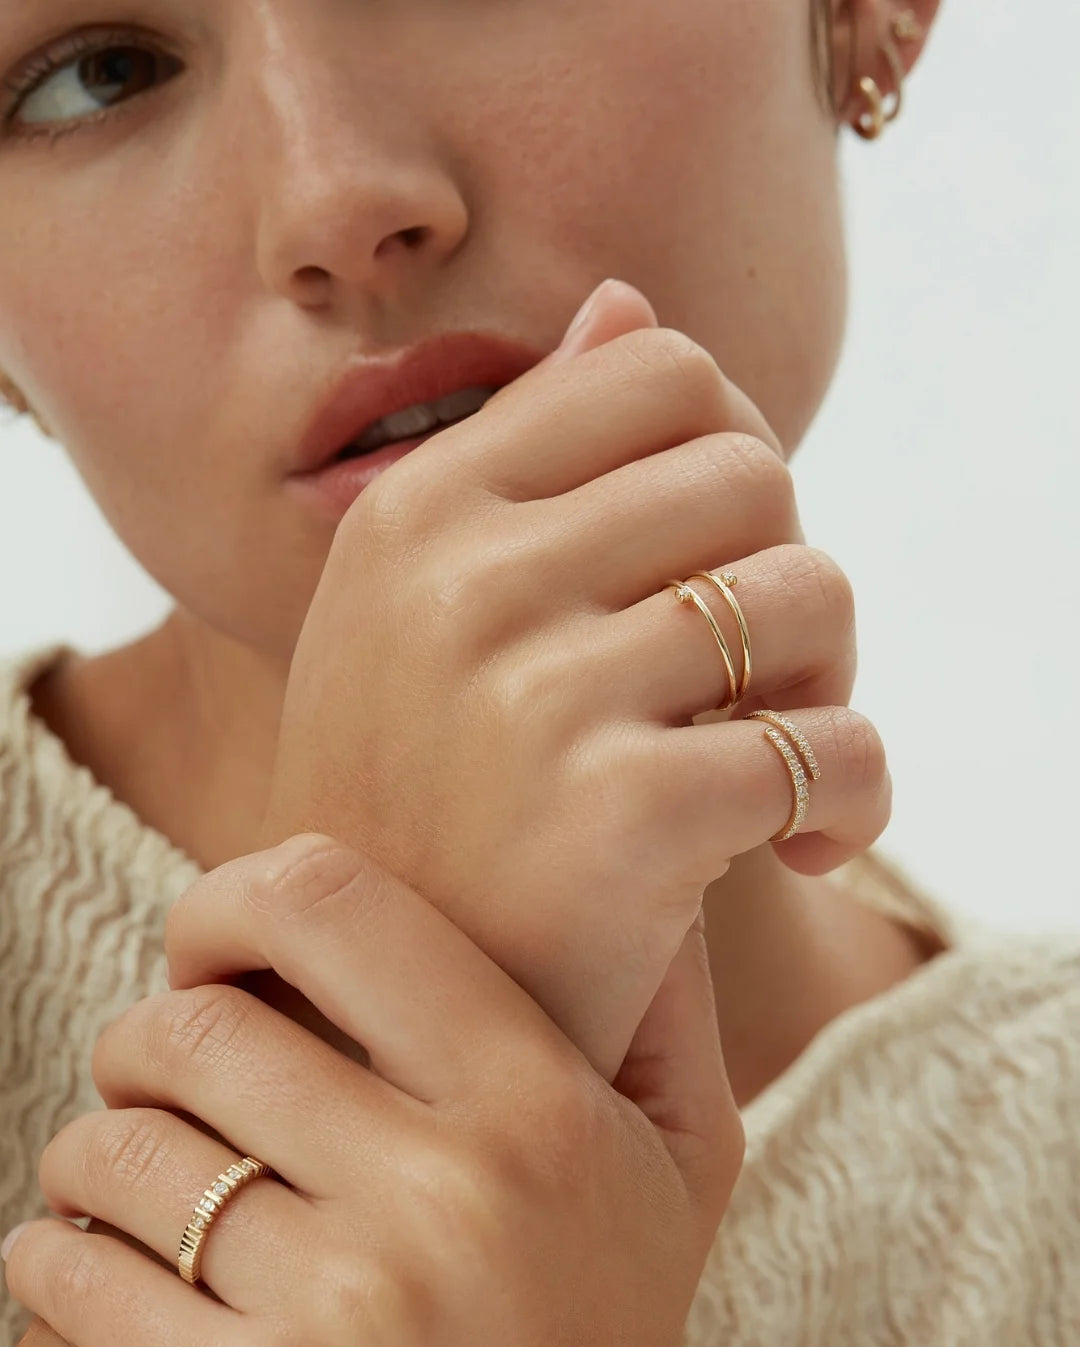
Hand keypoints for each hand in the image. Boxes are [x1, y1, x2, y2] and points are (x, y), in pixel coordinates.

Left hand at [6, 834, 742, 1346]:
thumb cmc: (611, 1323)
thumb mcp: (683, 1162)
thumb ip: (668, 1009)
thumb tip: (657, 885)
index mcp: (533, 1107)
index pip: (330, 908)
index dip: (231, 900)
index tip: (213, 946)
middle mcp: (434, 1201)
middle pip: (194, 1033)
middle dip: (145, 1039)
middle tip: (161, 1069)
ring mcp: (334, 1319)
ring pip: (117, 1157)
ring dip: (95, 1152)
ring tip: (128, 1172)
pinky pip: (74, 1290)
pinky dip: (58, 1260)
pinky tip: (107, 1265)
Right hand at [258, 278, 886, 1077]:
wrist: (371, 1016)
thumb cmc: (420, 799)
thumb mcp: (418, 608)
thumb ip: (525, 448)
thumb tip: (624, 301)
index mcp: (420, 509)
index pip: (658, 367)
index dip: (727, 452)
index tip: (713, 556)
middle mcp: (464, 580)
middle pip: (752, 471)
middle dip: (781, 569)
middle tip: (758, 676)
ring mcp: (536, 693)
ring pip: (810, 592)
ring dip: (829, 681)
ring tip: (776, 761)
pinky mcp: (622, 814)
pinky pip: (836, 746)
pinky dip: (857, 796)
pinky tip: (804, 846)